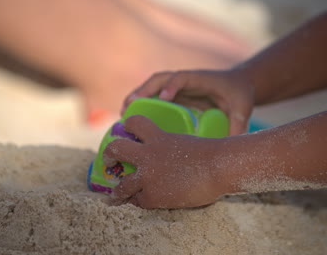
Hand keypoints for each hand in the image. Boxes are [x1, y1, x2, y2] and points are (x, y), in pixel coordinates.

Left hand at [103, 115, 226, 208]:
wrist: (218, 166)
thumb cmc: (211, 153)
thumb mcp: (185, 142)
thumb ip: (171, 147)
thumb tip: (170, 158)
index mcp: (157, 137)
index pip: (134, 122)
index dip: (129, 125)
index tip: (126, 130)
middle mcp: (147, 154)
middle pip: (116, 149)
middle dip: (109, 154)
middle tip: (108, 160)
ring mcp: (148, 176)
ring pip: (121, 185)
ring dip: (117, 192)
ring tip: (115, 196)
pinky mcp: (153, 196)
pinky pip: (138, 201)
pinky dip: (139, 203)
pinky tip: (140, 204)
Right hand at [122, 69, 253, 134]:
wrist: (239, 84)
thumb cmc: (239, 94)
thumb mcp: (242, 108)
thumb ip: (238, 125)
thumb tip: (231, 147)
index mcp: (200, 79)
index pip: (182, 78)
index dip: (172, 86)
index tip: (164, 98)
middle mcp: (185, 80)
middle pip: (160, 79)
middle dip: (144, 90)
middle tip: (130, 105)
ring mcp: (178, 87)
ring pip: (153, 87)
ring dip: (137, 96)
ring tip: (124, 111)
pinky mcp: (175, 95)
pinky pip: (155, 96)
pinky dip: (142, 103)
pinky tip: (131, 117)